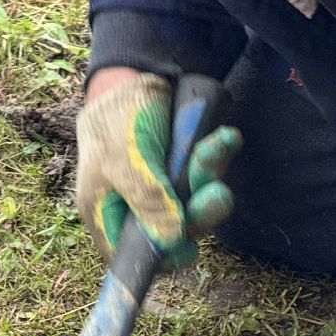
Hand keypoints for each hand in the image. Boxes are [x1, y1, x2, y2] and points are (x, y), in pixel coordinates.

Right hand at [76, 70, 240, 270]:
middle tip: (218, 193)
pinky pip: (206, 177)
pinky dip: (218, 156)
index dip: (162, 258)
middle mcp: (136, 208)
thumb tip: (170, 241)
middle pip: (174, 232)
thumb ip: (148, 201)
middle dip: (200, 211)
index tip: (189, 247)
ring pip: (195, 203)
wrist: (130, 77)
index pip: (134, 257)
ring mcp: (162, 191)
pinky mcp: (181, 171)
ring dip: (210, 176)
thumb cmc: (116, 121)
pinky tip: (226, 138)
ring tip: (218, 144)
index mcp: (108, 215)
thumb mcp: (127, 161)